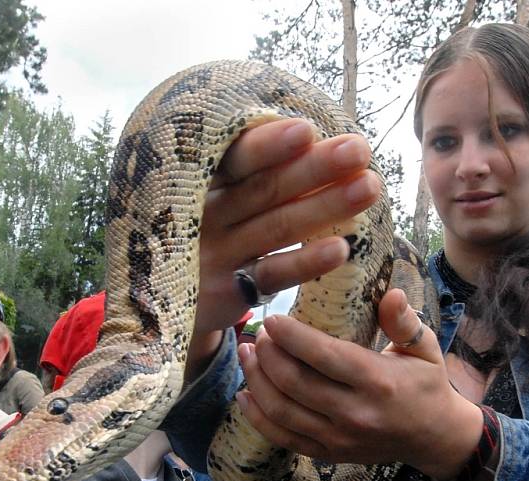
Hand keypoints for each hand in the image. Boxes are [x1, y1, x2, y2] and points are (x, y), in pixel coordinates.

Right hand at [188, 119, 381, 372]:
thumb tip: (308, 136)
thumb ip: (244, 175)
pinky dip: (306, 262)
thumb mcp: (205, 200)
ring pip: (275, 227)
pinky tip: (341, 249)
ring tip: (369, 188)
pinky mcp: (227, 294)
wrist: (158, 302)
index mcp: (198, 184)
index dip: (268, 146)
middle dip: (314, 168)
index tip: (308, 130)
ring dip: (324, 206)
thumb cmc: (198, 236)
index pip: (234, 160)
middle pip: (263, 189)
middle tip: (360, 149)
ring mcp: (214, 257)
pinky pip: (272, 274)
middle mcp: (203, 217)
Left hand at [236, 288, 484, 480]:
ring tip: (245, 354)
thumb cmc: (426, 384)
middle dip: (267, 354)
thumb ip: (405, 321)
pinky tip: (244, 394)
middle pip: (294, 382)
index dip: (291, 336)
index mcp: (378, 381)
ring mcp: (339, 438)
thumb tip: (390, 293)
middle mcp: (355, 413)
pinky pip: (283, 438)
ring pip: (282, 410)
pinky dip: (257, 417)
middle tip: (257, 334)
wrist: (435, 438)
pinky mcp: (328, 454)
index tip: (271, 319)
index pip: (323, 356)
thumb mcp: (425, 348)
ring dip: (256, 380)